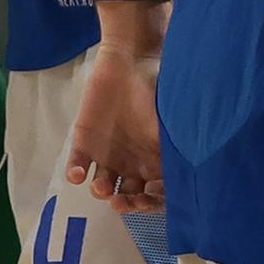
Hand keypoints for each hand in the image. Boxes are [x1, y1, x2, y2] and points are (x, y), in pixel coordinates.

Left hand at [66, 43, 163, 212]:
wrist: (129, 60)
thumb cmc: (155, 90)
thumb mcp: (170, 123)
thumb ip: (174, 150)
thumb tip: (187, 177)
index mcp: (155, 162)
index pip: (154, 194)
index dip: (151, 202)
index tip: (149, 196)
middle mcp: (131, 165)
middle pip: (128, 196)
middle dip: (126, 204)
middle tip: (122, 203)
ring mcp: (107, 155)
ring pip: (103, 186)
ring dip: (102, 191)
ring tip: (102, 187)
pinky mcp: (85, 143)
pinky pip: (78, 165)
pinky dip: (76, 173)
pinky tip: (77, 175)